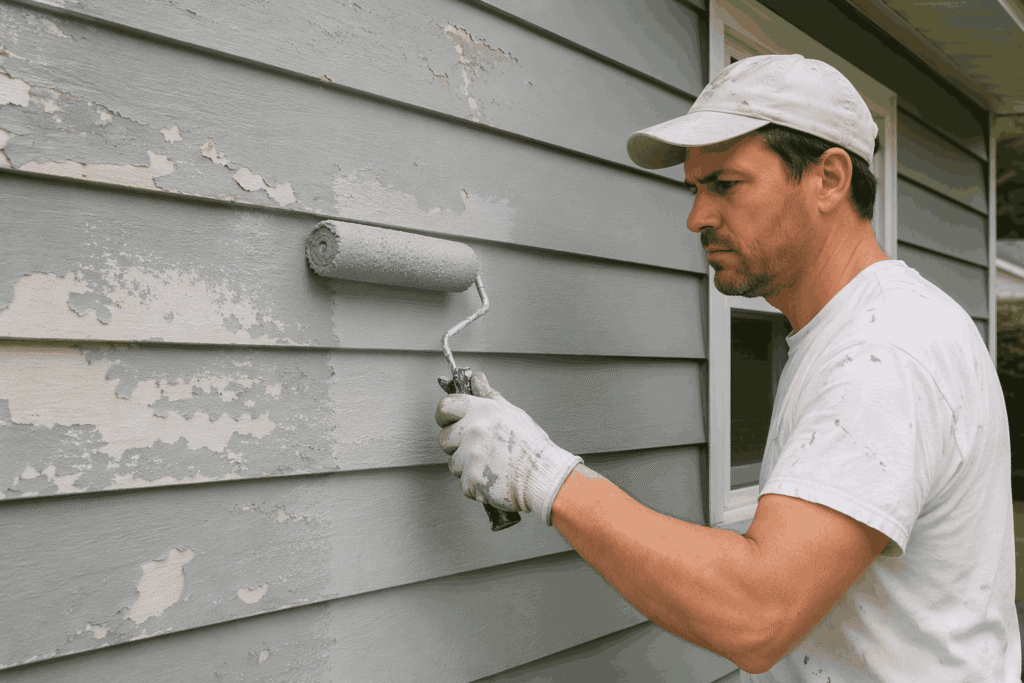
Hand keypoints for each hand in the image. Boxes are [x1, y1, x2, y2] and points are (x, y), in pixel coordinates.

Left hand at [436, 372, 581, 524]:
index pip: (445, 406)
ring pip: (453, 464)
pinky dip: (476, 486)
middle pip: (444, 439)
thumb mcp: (512, 414)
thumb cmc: (530, 446)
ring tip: (491, 466)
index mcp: (483, 411)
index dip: (444, 417)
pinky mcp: (473, 479)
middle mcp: (475, 430)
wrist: (543, 476)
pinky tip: (493, 479)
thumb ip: (489, 397)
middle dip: (456, 447)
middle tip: (479, 451)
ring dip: (467, 468)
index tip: (449, 423)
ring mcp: (472, 455)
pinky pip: (464, 484)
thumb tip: (477, 378)